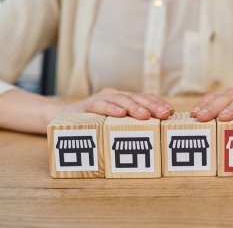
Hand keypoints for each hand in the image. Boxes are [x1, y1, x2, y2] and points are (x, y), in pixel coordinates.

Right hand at [57, 88, 173, 119]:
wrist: (61, 119)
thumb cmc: (94, 124)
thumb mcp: (114, 124)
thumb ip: (130, 125)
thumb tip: (155, 137)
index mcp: (125, 100)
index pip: (145, 98)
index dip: (158, 103)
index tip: (170, 113)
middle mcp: (116, 96)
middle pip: (137, 97)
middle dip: (152, 105)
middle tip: (164, 114)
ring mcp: (101, 98)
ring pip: (121, 99)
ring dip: (134, 107)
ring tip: (145, 115)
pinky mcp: (87, 105)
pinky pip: (100, 105)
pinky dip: (110, 109)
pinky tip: (120, 114)